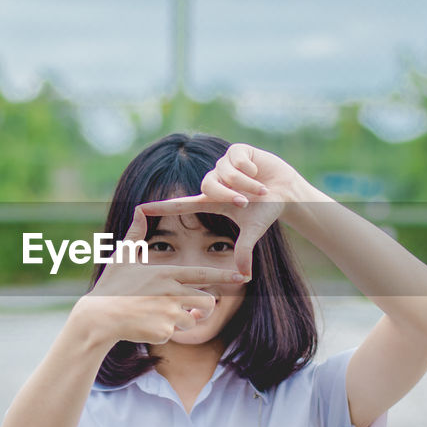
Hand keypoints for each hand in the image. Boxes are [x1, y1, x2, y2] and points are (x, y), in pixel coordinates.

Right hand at [77, 204, 250, 345]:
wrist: (98, 318)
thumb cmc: (110, 286)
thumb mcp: (122, 257)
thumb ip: (135, 235)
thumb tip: (139, 209)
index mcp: (165, 273)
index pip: (203, 274)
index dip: (224, 275)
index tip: (242, 276)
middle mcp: (171, 292)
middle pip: (206, 302)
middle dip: (204, 309)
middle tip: (189, 311)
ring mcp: (168, 312)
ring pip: (192, 320)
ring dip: (182, 321)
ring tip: (159, 316)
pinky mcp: (163, 330)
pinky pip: (173, 333)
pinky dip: (163, 332)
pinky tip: (145, 327)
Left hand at [138, 143, 306, 277]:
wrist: (287, 192)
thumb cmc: (266, 211)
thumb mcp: (253, 230)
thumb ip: (245, 250)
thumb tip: (245, 276)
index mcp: (212, 200)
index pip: (181, 204)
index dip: (161, 207)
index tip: (139, 210)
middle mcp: (214, 181)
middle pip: (209, 186)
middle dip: (231, 194)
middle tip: (248, 202)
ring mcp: (224, 164)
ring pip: (226, 172)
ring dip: (246, 184)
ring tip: (261, 190)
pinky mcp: (237, 150)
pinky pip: (237, 159)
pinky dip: (251, 169)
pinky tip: (259, 172)